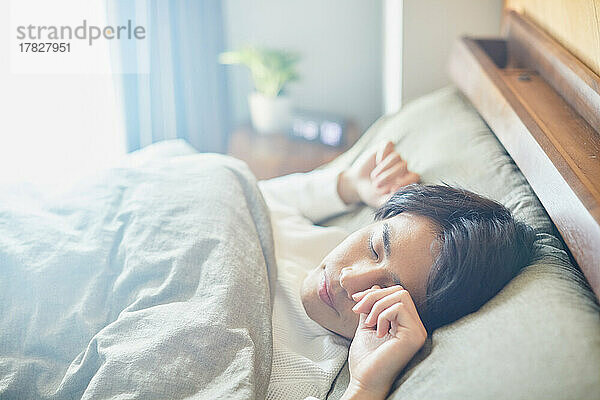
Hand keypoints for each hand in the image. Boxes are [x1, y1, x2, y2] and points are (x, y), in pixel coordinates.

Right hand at [337, 141, 419, 207]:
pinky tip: (377, 161)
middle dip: (389, 176)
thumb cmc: (372, 193)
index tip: (393, 188)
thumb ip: (391, 199)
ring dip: (383, 167)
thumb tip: (398, 192)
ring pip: (396, 156)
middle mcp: (402, 167)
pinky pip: (389, 145)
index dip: (406, 181)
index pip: (414, 176)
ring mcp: (393, 157)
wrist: (357, 184)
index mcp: (406, 180)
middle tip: (376, 185)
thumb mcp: (381, 201)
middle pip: (403, 165)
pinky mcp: (384, 148)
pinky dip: (383, 152)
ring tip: (373, 177)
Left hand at [341, 285, 426, 399]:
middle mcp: (416, 327)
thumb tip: (374, 287)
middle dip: (374, 296)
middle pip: (400, 291)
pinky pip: (398, 308)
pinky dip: (382, 315)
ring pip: (400, 296)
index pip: (396, 294)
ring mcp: (417, 331)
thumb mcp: (367, 325)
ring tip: (369, 323)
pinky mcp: (414, 336)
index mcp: (406, 324)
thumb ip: (371, 308)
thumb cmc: (366, 359)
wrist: (364, 380)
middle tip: (358, 310)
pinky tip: (378, 332)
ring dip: (377, 305)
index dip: (374, 293)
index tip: (355, 302)